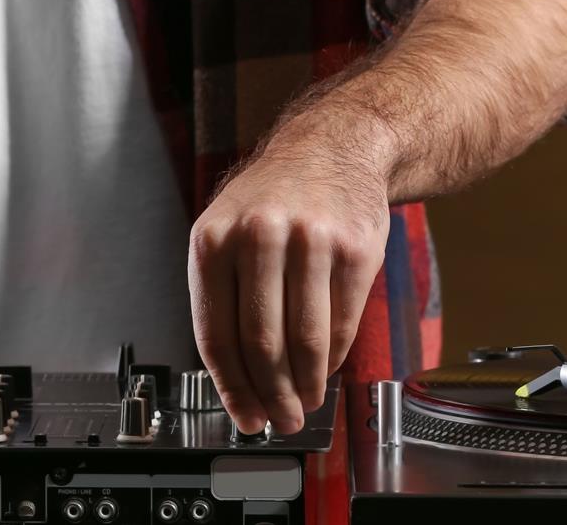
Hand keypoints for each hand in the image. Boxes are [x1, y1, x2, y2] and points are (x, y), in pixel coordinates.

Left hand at [188, 132, 388, 433]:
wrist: (330, 147)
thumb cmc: (269, 199)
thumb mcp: (224, 232)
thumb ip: (222, 298)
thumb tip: (233, 380)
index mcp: (212, 240)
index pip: (215, 335)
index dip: (231, 386)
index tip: (244, 415)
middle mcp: (256, 237)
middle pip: (261, 344)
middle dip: (271, 395)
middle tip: (280, 419)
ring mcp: (308, 241)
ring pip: (304, 340)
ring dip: (305, 386)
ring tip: (304, 404)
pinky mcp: (354, 248)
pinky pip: (341, 322)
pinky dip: (333, 357)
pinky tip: (325, 369)